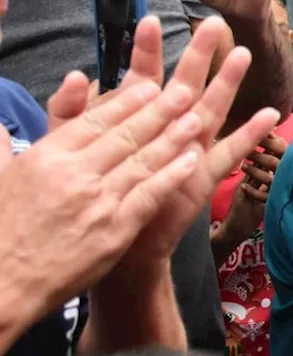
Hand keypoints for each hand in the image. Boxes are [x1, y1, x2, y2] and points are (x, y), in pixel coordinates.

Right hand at [0, 76, 210, 324]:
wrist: (4, 285)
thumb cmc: (3, 228)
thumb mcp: (1, 175)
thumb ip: (10, 140)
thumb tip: (14, 116)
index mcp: (46, 157)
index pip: (95, 120)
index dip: (128, 101)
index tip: (151, 85)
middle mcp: (74, 175)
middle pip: (126, 135)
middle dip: (160, 111)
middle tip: (185, 91)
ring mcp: (98, 202)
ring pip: (144, 161)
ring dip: (174, 138)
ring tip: (195, 119)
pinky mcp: (116, 230)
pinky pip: (151, 195)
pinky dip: (173, 175)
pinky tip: (192, 160)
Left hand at [46, 17, 279, 270]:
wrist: (112, 243)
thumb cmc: (95, 193)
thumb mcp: (70, 148)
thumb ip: (69, 111)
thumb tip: (79, 73)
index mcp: (136, 119)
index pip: (142, 77)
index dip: (145, 51)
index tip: (149, 20)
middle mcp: (166, 130)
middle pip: (185, 85)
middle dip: (198, 55)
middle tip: (213, 24)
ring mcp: (187, 151)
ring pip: (210, 111)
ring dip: (226, 84)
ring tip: (242, 56)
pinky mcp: (200, 177)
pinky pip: (228, 153)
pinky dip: (248, 135)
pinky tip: (268, 115)